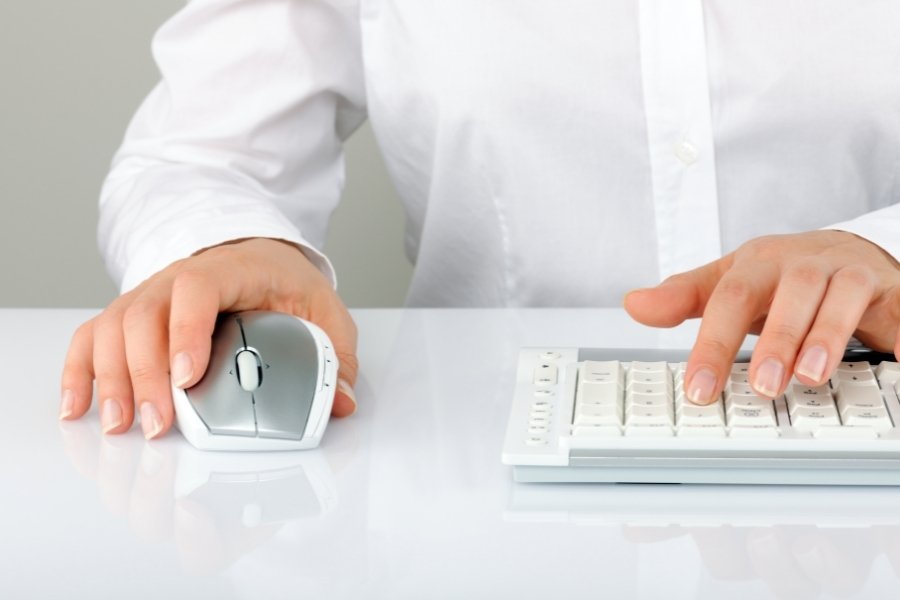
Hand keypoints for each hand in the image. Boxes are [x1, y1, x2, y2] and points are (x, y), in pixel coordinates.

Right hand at [59, 238, 357, 437]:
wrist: (254, 252)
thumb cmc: (283, 279)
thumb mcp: (322, 307)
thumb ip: (335, 353)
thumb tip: (341, 402)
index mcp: (231, 269)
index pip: (198, 289)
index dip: (187, 331)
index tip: (189, 377)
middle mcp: (178, 277)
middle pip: (144, 316)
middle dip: (146, 374)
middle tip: (159, 424)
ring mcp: (149, 294)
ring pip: (111, 327)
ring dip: (111, 379)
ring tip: (122, 426)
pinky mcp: (130, 315)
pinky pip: (91, 336)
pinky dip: (80, 370)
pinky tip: (78, 408)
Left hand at [624, 230, 899, 403]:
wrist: (845, 254)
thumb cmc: (779, 278)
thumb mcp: (728, 282)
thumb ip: (683, 297)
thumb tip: (634, 304)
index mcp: (760, 262)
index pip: (730, 297)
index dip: (713, 343)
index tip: (699, 389)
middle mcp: (805, 263)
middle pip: (790, 292)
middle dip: (776, 339)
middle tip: (761, 386)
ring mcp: (850, 273)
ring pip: (842, 295)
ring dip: (827, 336)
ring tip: (809, 378)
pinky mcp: (890, 290)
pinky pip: (899, 310)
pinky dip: (899, 334)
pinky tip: (895, 360)